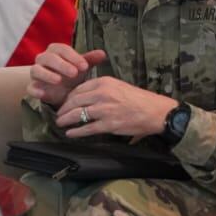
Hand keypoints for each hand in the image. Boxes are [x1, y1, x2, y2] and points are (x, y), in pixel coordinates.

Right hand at [27, 44, 108, 107]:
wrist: (62, 91)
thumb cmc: (72, 75)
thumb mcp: (82, 67)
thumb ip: (90, 60)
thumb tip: (102, 53)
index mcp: (55, 52)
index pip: (62, 49)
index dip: (73, 56)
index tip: (85, 66)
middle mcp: (43, 60)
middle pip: (48, 57)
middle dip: (61, 64)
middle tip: (74, 73)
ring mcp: (36, 73)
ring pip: (36, 70)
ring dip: (47, 74)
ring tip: (58, 80)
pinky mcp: (33, 87)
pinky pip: (30, 87)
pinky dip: (35, 90)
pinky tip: (43, 94)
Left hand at [54, 76, 177, 138]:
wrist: (157, 112)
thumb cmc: (139, 99)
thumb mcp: (118, 86)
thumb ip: (101, 89)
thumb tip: (84, 96)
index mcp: (104, 82)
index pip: (78, 89)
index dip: (68, 98)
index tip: (64, 103)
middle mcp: (102, 94)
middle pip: (74, 101)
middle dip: (63, 109)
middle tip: (58, 114)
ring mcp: (105, 110)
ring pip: (77, 114)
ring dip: (66, 120)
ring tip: (60, 123)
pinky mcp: (109, 124)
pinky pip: (87, 128)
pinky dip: (76, 131)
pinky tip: (70, 133)